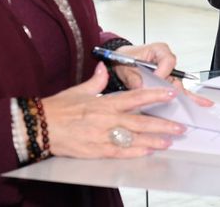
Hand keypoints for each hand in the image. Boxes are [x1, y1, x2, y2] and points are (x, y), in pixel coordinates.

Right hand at [42, 63, 185, 157]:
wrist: (40, 127)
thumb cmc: (58, 108)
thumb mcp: (79, 90)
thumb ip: (97, 80)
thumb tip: (104, 67)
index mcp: (104, 102)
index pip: (136, 97)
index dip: (155, 95)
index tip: (171, 94)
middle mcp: (107, 119)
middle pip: (141, 122)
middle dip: (162, 124)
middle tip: (179, 126)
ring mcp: (103, 136)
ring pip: (134, 139)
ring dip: (154, 140)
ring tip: (170, 141)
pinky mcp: (97, 151)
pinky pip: (121, 152)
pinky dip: (136, 152)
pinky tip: (149, 152)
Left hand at [113, 43, 212, 106]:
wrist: (119, 62)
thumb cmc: (124, 59)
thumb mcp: (126, 67)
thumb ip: (134, 78)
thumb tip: (141, 87)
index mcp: (159, 50)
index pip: (168, 60)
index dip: (163, 72)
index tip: (155, 80)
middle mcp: (166, 61)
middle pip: (176, 75)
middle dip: (175, 90)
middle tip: (174, 100)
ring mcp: (168, 73)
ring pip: (178, 85)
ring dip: (184, 97)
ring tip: (196, 106)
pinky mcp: (167, 83)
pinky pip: (176, 90)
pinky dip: (184, 98)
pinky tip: (199, 103)